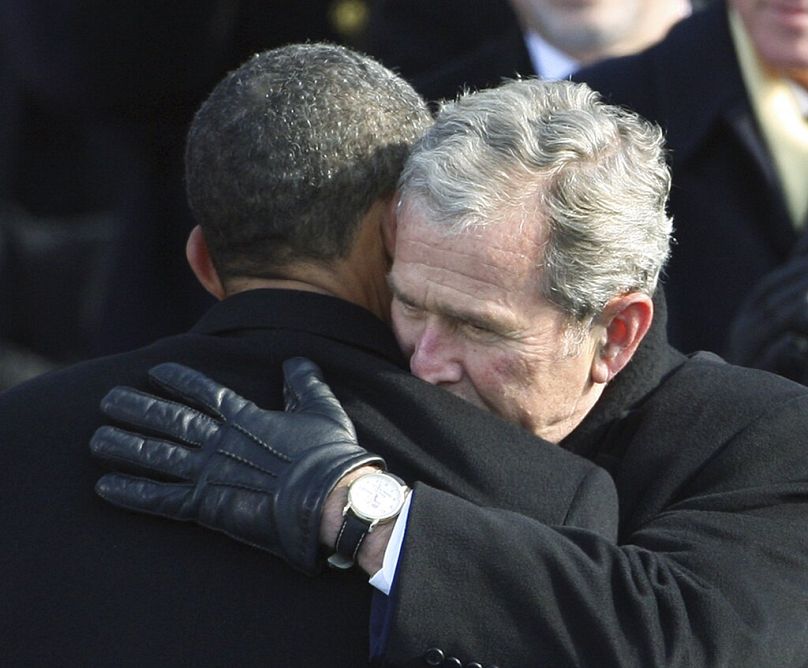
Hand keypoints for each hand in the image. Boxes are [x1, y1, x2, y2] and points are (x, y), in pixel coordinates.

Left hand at [90, 358, 383, 574]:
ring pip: (157, 455)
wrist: (330, 498)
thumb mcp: (321, 409)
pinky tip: (105, 486)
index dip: (178, 380)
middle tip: (108, 399)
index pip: (204, 392)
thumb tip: (297, 361)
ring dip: (125, 446)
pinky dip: (133, 493)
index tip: (155, 371)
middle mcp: (220, 441)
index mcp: (246, 417)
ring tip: (96, 439)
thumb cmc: (330, 456)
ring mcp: (210, 472)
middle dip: (137, 408)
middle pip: (169, 420)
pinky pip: (161, 498)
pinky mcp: (207, 506)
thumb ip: (304, 383)